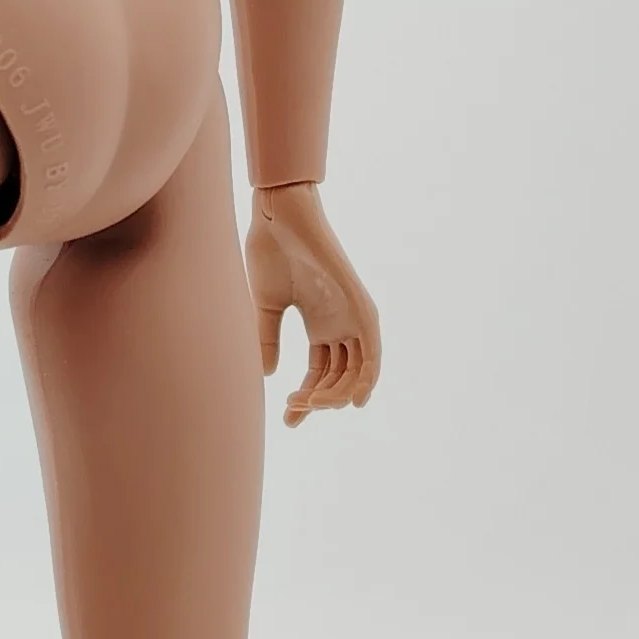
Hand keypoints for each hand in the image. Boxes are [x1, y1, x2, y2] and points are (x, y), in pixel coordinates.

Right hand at [245, 184, 378, 428]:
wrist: (278, 217)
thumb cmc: (270, 252)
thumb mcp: (265, 308)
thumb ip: (269, 340)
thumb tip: (266, 376)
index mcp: (320, 325)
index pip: (320, 374)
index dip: (306, 400)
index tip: (289, 421)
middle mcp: (339, 323)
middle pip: (339, 377)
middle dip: (318, 401)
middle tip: (295, 411)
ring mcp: (351, 314)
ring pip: (357, 370)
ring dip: (336, 395)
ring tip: (310, 405)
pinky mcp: (359, 303)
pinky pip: (373, 348)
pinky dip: (369, 376)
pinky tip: (355, 399)